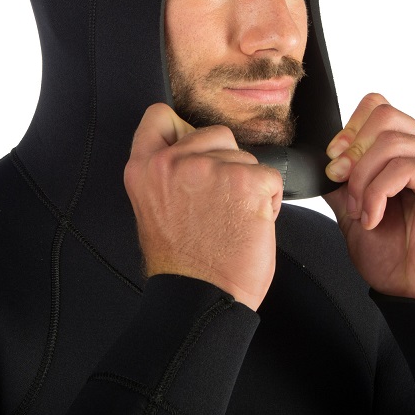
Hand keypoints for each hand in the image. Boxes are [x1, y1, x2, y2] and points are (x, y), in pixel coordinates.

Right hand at [124, 103, 283, 309]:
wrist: (200, 298)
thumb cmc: (182, 262)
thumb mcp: (154, 207)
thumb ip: (168, 174)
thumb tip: (197, 151)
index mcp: (144, 168)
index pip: (158, 116)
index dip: (181, 129)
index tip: (193, 151)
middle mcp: (173, 161)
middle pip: (215, 133)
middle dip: (225, 160)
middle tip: (218, 202)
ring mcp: (210, 168)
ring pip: (245, 156)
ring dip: (247, 184)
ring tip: (233, 219)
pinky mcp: (246, 180)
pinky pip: (270, 178)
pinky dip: (268, 201)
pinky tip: (251, 225)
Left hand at [322, 93, 414, 298]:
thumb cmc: (394, 255)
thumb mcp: (352, 211)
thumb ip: (341, 182)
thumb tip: (319, 160)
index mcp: (405, 151)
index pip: (377, 107)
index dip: (349, 129)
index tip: (333, 161)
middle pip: (383, 115)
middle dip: (352, 151)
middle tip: (341, 183)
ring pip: (391, 140)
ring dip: (363, 178)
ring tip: (361, 210)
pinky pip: (406, 166)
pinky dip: (379, 192)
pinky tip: (374, 217)